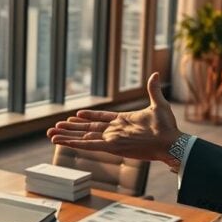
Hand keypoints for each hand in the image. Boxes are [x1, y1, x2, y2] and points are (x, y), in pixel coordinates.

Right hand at [46, 72, 180, 165]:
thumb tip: (156, 74)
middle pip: (87, 129)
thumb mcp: (158, 104)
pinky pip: (89, 145)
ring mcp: (111, 140)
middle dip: (71, 128)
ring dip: (67, 136)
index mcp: (123, 122)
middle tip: (56, 127)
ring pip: (84, 137)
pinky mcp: (111, 147)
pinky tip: (62, 142)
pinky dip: (74, 143)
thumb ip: (153, 89)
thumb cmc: (167, 126)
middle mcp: (114, 132)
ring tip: (51, 134)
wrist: (170, 141)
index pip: (101, 119)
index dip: (89, 117)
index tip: (77, 115)